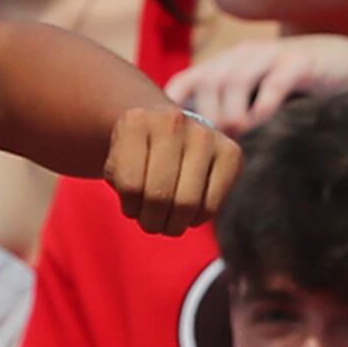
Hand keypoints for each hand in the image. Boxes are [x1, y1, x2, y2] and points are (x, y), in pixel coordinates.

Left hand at [104, 99, 237, 234]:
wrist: (168, 130)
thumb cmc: (138, 158)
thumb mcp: (116, 166)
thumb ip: (119, 185)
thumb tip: (149, 208)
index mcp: (135, 122)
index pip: (130, 186)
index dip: (129, 206)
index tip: (131, 203)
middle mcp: (173, 122)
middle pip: (159, 197)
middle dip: (151, 221)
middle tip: (150, 220)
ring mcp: (205, 134)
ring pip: (186, 204)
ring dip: (172, 225)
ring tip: (167, 220)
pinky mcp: (231, 152)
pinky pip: (211, 206)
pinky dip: (196, 219)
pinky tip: (189, 210)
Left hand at [166, 33, 347, 133]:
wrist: (346, 65)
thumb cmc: (295, 95)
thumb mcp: (256, 106)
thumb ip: (230, 125)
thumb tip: (197, 167)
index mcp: (227, 67)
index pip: (186, 82)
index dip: (173, 110)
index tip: (174, 142)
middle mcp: (244, 56)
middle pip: (209, 81)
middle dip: (207, 117)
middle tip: (215, 148)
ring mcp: (272, 55)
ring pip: (235, 78)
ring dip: (231, 113)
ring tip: (238, 139)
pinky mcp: (301, 62)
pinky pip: (275, 80)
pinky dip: (264, 104)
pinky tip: (263, 125)